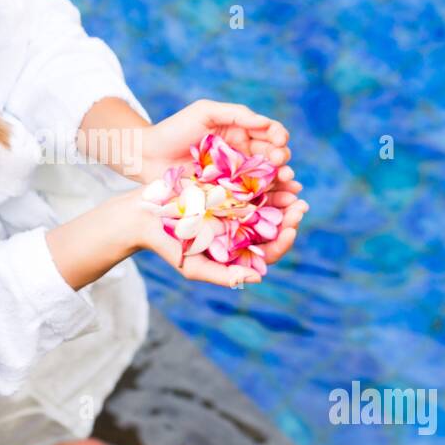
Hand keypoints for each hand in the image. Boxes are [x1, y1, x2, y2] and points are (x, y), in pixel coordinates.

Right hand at [118, 182, 308, 288]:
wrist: (144, 215)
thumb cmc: (167, 246)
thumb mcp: (193, 267)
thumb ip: (223, 276)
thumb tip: (258, 278)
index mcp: (235, 251)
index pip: (267, 251)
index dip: (283, 241)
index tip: (291, 228)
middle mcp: (238, 230)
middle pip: (271, 225)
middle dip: (288, 215)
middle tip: (300, 204)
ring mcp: (232, 208)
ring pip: (264, 201)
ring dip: (280, 193)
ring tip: (290, 181)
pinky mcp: (224, 187)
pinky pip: (247, 180)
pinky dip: (261, 174)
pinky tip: (271, 166)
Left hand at [133, 96, 306, 240]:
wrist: (147, 155)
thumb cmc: (174, 129)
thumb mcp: (205, 112)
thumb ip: (236, 114)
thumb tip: (266, 122)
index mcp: (241, 133)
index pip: (269, 134)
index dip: (278, 138)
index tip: (279, 142)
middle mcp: (242, 155)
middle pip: (272, 158)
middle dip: (282, 160)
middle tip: (281, 165)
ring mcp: (235, 176)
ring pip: (266, 179)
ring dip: (281, 181)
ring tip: (288, 183)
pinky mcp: (225, 195)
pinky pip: (250, 197)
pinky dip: (267, 199)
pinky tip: (279, 201)